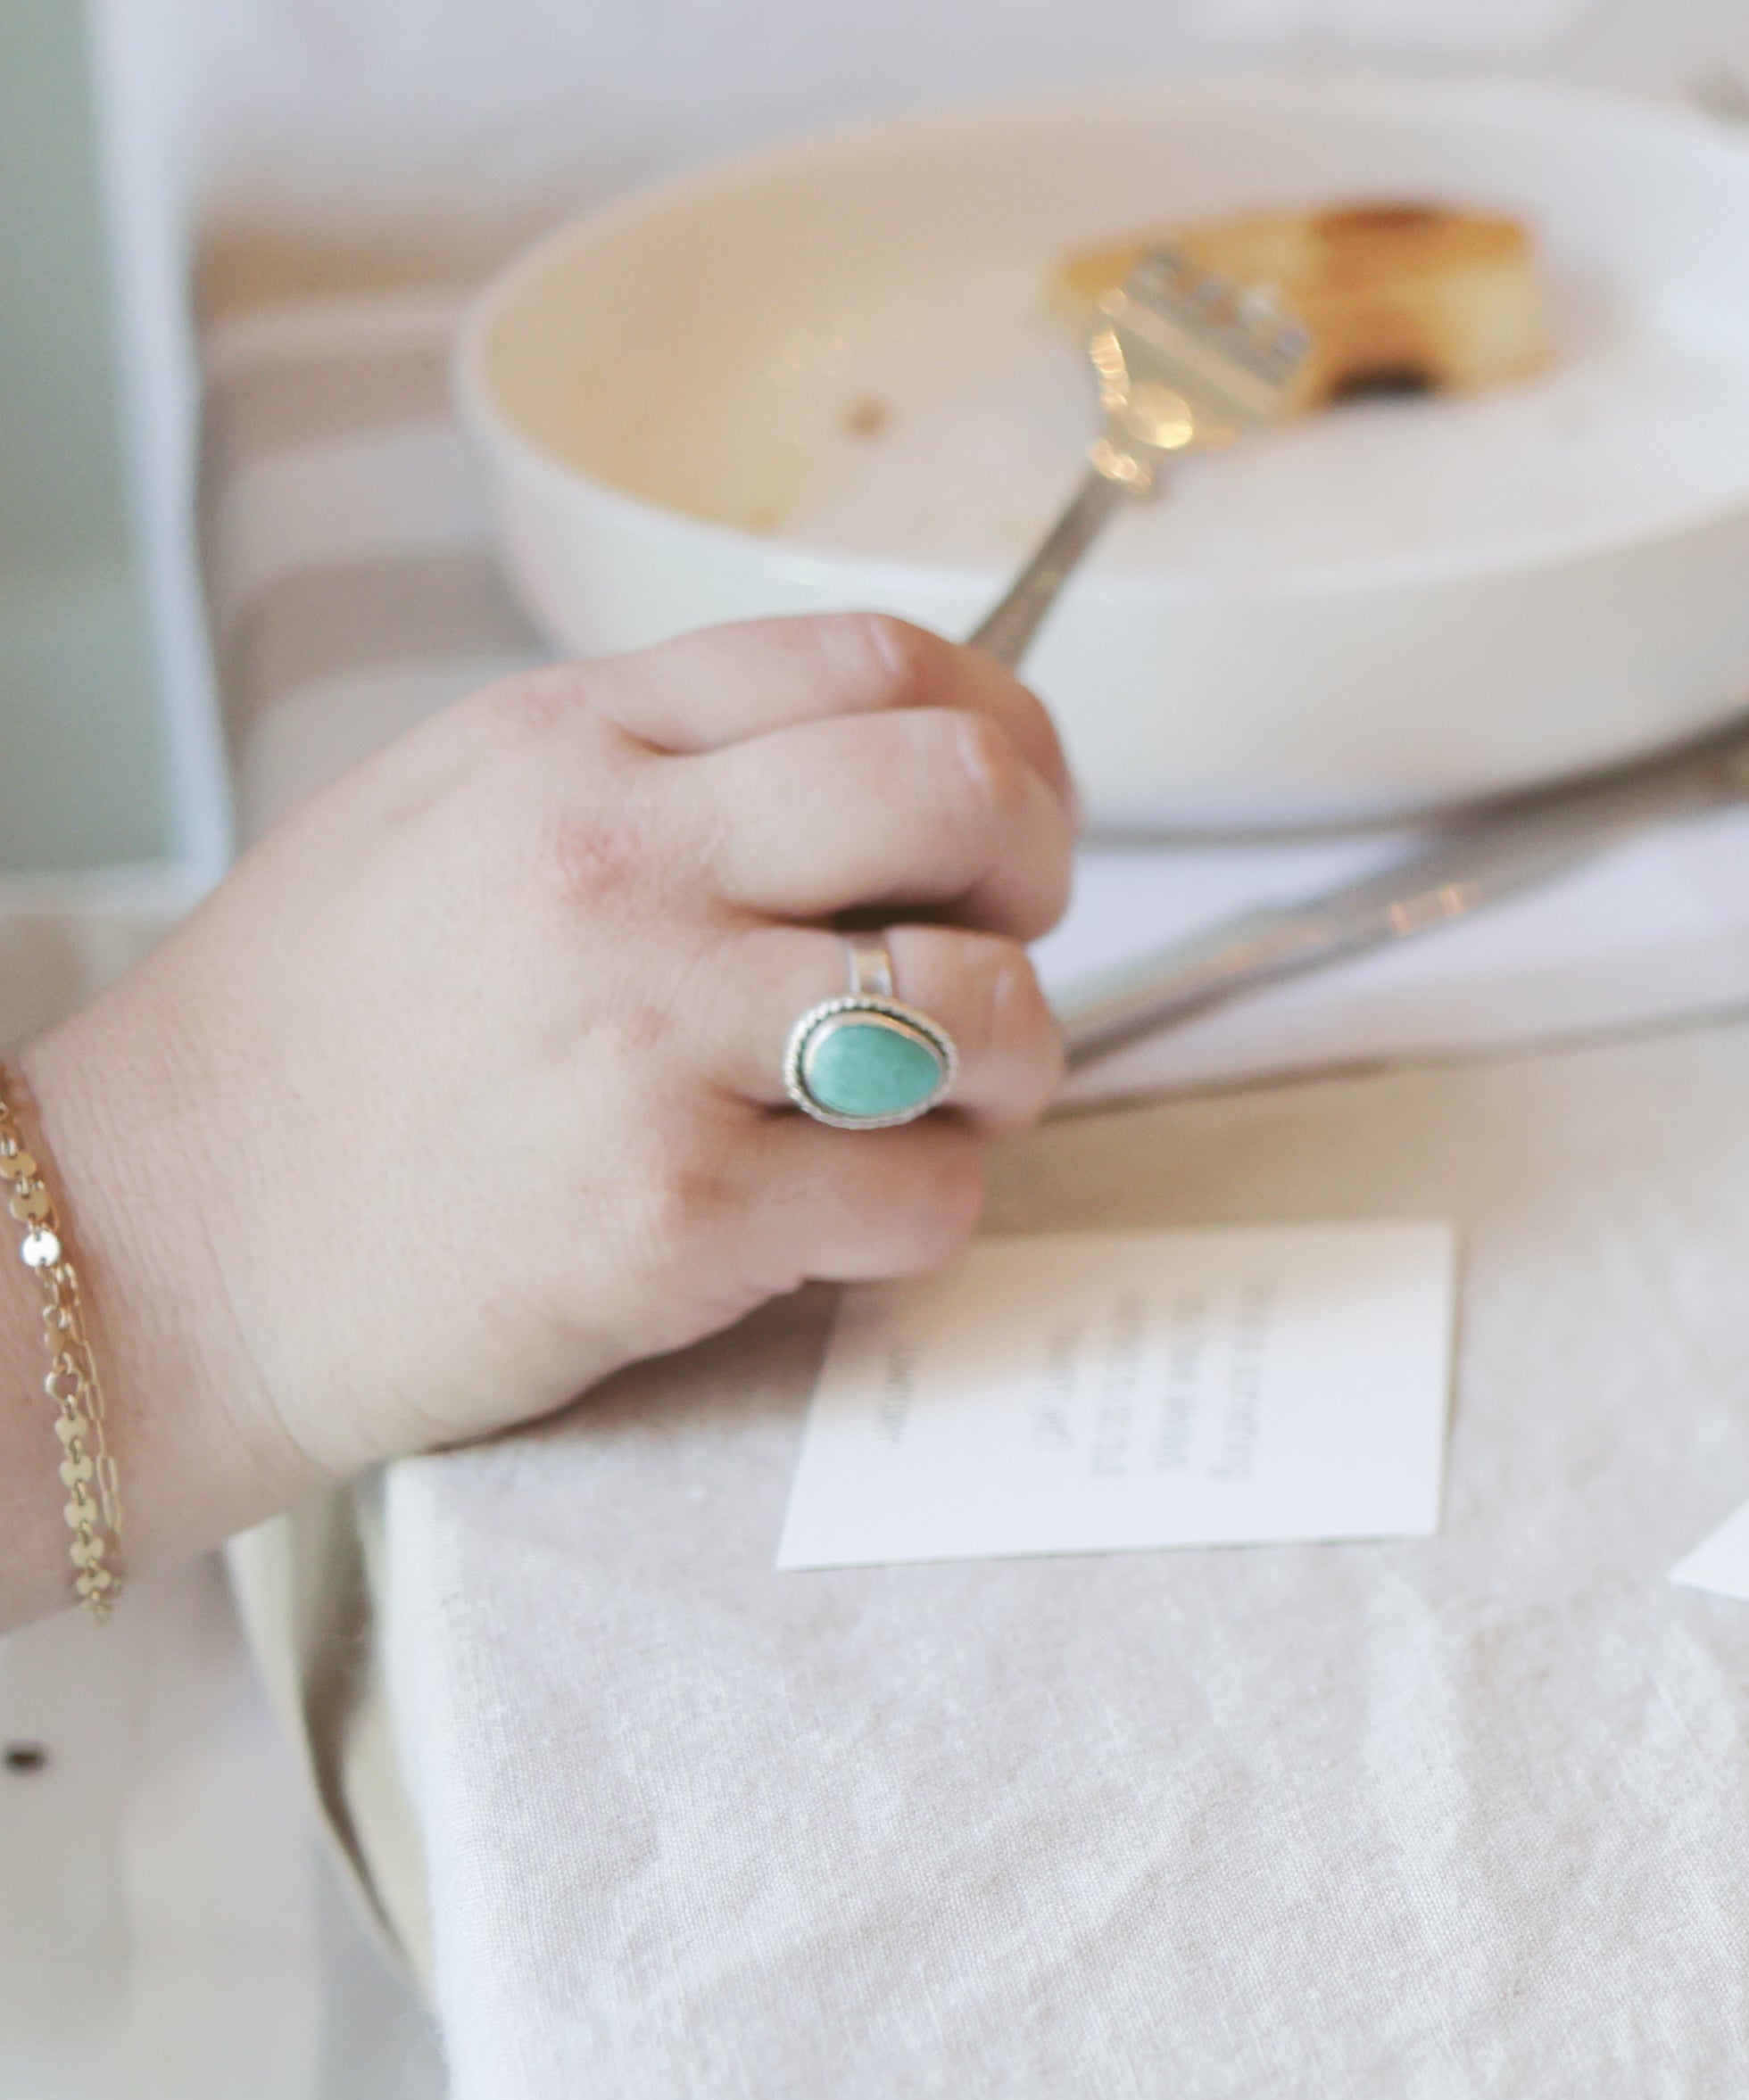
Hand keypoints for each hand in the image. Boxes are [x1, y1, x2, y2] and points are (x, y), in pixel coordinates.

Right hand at [10, 615, 1072, 1625]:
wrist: (162, 1239)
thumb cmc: (315, 1044)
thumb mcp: (449, 819)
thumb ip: (652, 776)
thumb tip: (875, 771)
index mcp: (566, 741)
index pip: (874, 661)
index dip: (997, 734)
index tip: (1005, 811)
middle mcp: (619, 861)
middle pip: (966, 796)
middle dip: (1036, 874)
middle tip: (995, 949)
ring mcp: (656, 1033)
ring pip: (987, 1004)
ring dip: (1007, 1062)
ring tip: (934, 1101)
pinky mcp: (687, 1205)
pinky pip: (929, 1190)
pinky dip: (922, 1211)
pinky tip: (838, 1214)